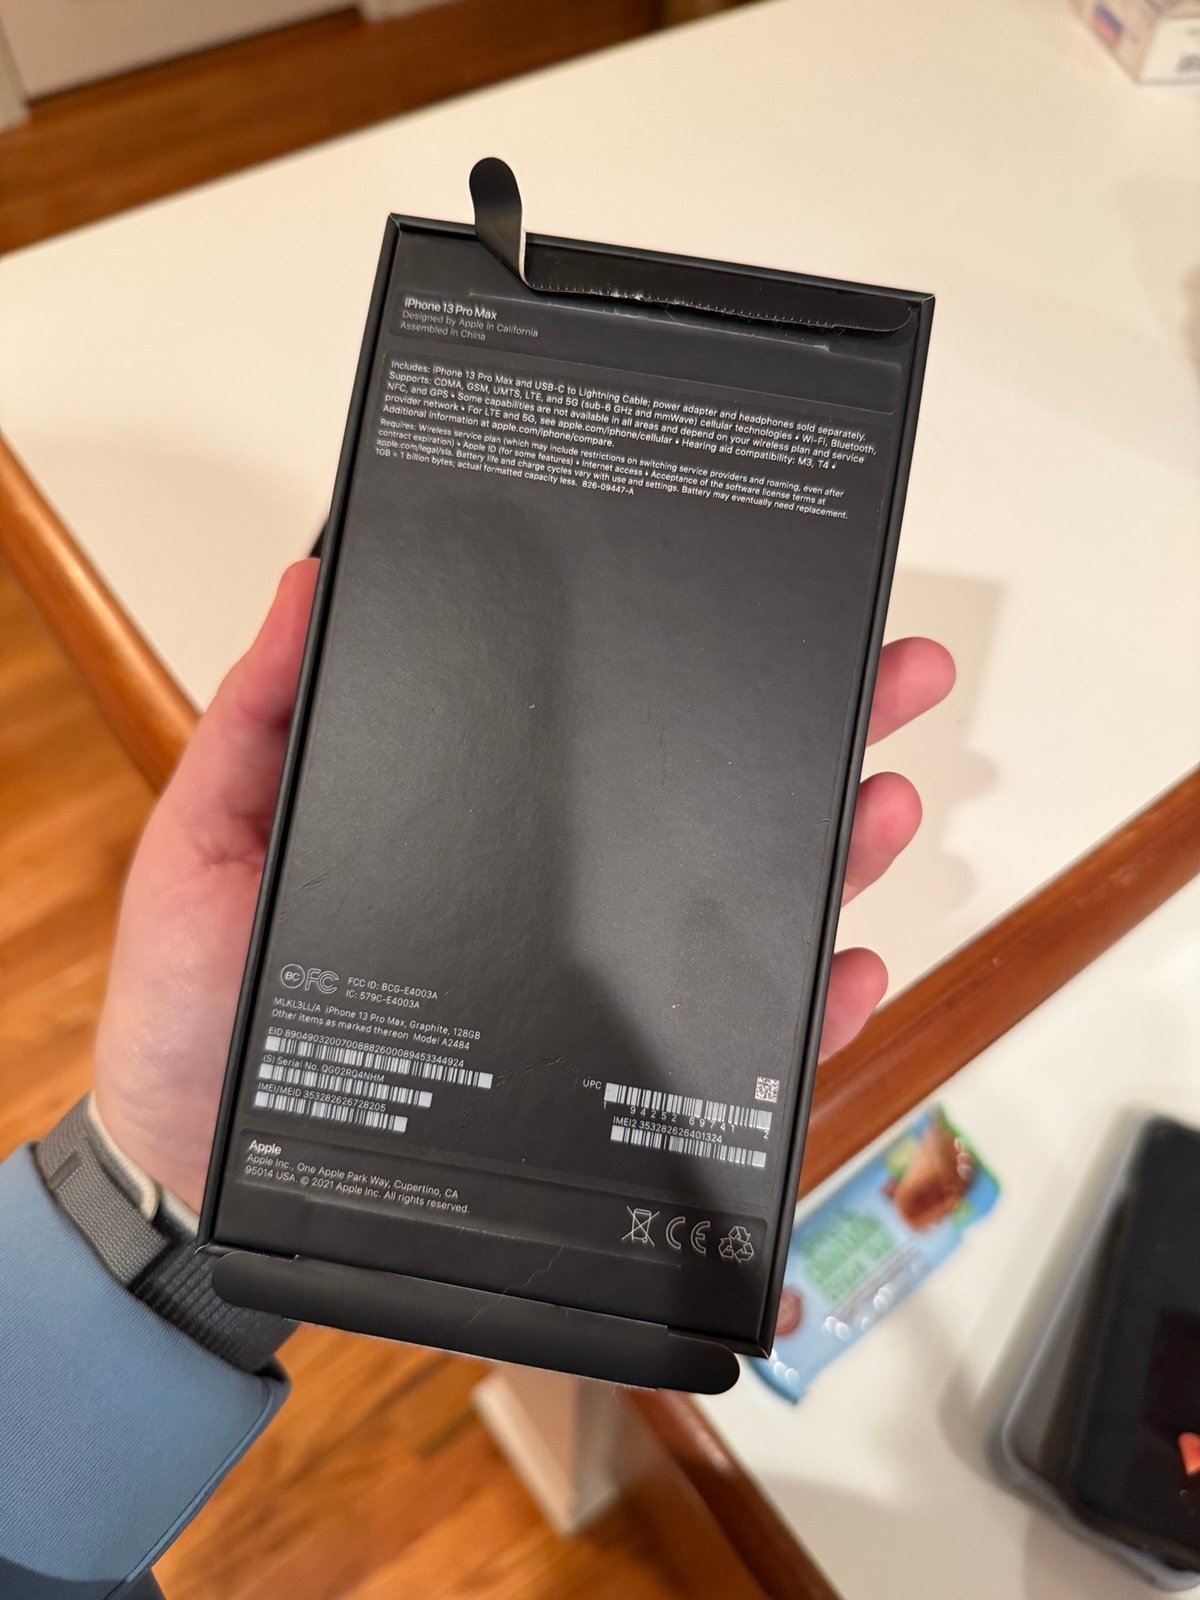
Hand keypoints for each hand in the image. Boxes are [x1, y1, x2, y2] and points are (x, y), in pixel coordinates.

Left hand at [93, 560, 952, 1208]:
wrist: (201, 1163)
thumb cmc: (199, 1003)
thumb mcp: (215, 834)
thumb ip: (266, 714)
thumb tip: (318, 573)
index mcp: (484, 824)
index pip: (606, 733)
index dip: (685, 668)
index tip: (756, 596)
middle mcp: (557, 899)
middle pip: (705, 809)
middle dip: (815, 735)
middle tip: (889, 674)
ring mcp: (590, 990)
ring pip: (743, 917)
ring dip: (834, 856)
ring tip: (879, 802)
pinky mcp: (605, 1088)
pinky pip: (726, 1055)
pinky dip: (800, 1018)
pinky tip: (842, 970)